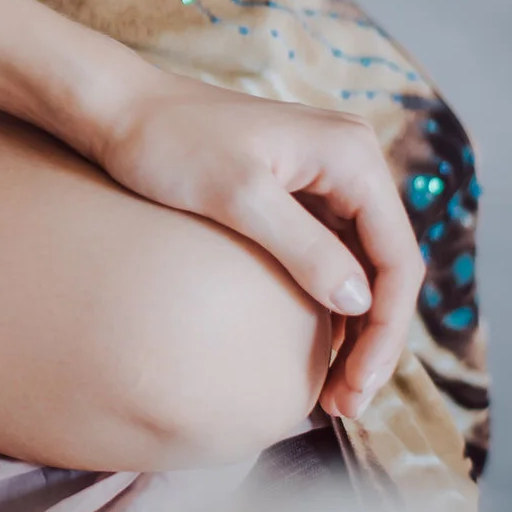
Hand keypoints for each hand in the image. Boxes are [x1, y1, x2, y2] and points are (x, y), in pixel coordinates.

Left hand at [85, 65, 422, 422]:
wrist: (114, 107)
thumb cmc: (167, 141)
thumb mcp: (236, 197)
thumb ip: (303, 248)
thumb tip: (361, 302)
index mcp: (351, 155)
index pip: (397, 258)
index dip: (385, 330)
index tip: (357, 385)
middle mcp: (351, 161)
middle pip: (386, 268)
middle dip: (371, 340)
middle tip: (342, 404)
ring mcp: (325, 176)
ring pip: (361, 267)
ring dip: (353, 329)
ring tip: (331, 393)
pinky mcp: (296, 191)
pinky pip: (331, 255)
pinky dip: (327, 303)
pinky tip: (315, 349)